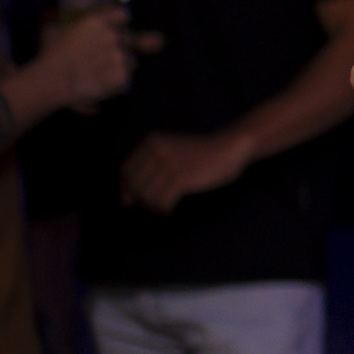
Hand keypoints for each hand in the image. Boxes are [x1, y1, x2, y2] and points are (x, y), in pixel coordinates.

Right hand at [34, 7, 151, 109]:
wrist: (51, 81)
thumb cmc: (51, 56)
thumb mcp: (59, 30)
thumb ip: (79, 27)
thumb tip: (84, 29)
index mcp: (97, 22)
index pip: (122, 14)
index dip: (120, 22)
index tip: (117, 28)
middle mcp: (112, 36)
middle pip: (128, 38)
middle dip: (121, 46)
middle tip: (104, 56)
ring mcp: (119, 56)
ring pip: (131, 59)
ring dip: (121, 64)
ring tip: (100, 71)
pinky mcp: (122, 76)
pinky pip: (126, 77)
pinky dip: (117, 80)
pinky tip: (100, 81)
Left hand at [120, 129, 255, 212]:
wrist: (228, 149)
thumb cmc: (200, 155)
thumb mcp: (170, 151)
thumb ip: (149, 166)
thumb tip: (125, 198)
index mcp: (152, 143)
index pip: (126, 171)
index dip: (127, 189)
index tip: (133, 200)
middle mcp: (157, 151)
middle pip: (135, 185)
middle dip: (141, 200)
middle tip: (152, 207)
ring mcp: (169, 164)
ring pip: (147, 196)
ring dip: (153, 207)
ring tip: (162, 209)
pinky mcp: (182, 178)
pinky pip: (162, 201)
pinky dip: (164, 210)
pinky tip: (170, 210)